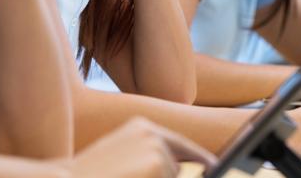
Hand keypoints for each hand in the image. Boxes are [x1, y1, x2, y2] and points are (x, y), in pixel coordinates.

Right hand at [64, 117, 216, 177]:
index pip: (182, 146)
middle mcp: (153, 133)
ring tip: (123, 176)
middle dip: (170, 177)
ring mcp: (158, 148)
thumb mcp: (120, 158)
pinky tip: (127, 177)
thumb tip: (175, 168)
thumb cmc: (88, 175)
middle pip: (178, 167)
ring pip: (173, 177)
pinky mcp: (160, 164)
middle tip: (131, 174)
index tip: (212, 166)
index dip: (201, 159)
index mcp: (142, 128)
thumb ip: (146, 160)